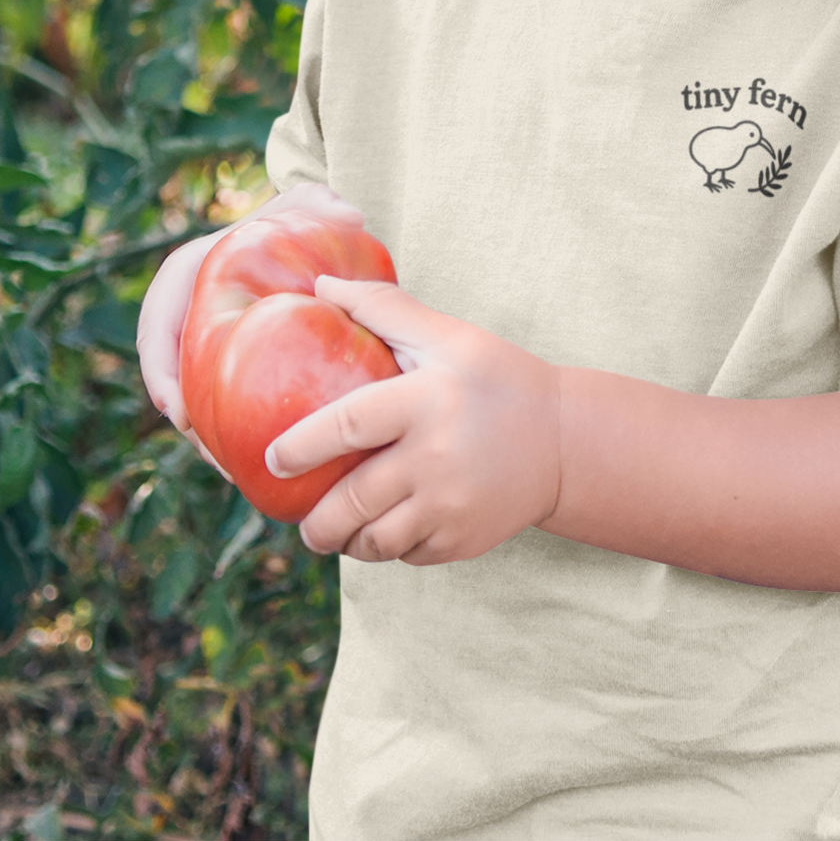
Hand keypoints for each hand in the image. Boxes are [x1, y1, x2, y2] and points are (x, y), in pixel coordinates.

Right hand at [136, 182, 364, 477]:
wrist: (309, 230)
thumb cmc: (300, 216)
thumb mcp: (309, 204)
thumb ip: (323, 203)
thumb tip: (350, 215)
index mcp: (191, 274)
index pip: (158, 322)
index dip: (160, 368)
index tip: (176, 410)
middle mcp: (193, 313)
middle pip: (172, 374)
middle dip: (186, 419)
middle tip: (214, 457)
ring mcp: (212, 343)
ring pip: (198, 396)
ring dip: (211, 438)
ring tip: (239, 474)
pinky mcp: (238, 365)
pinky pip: (230, 401)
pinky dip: (241, 431)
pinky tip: (274, 462)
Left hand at [265, 278, 561, 565]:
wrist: (567, 440)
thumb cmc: (498, 378)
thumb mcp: (449, 336)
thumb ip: (385, 309)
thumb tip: (321, 285)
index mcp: (427, 400)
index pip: (346, 426)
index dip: (300, 446)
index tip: (272, 460)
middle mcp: (436, 457)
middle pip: (350, 503)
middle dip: (316, 521)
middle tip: (303, 519)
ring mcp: (451, 505)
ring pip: (373, 542)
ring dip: (348, 541)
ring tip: (338, 531)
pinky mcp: (463, 540)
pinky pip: (407, 555)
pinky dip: (390, 547)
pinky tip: (390, 528)